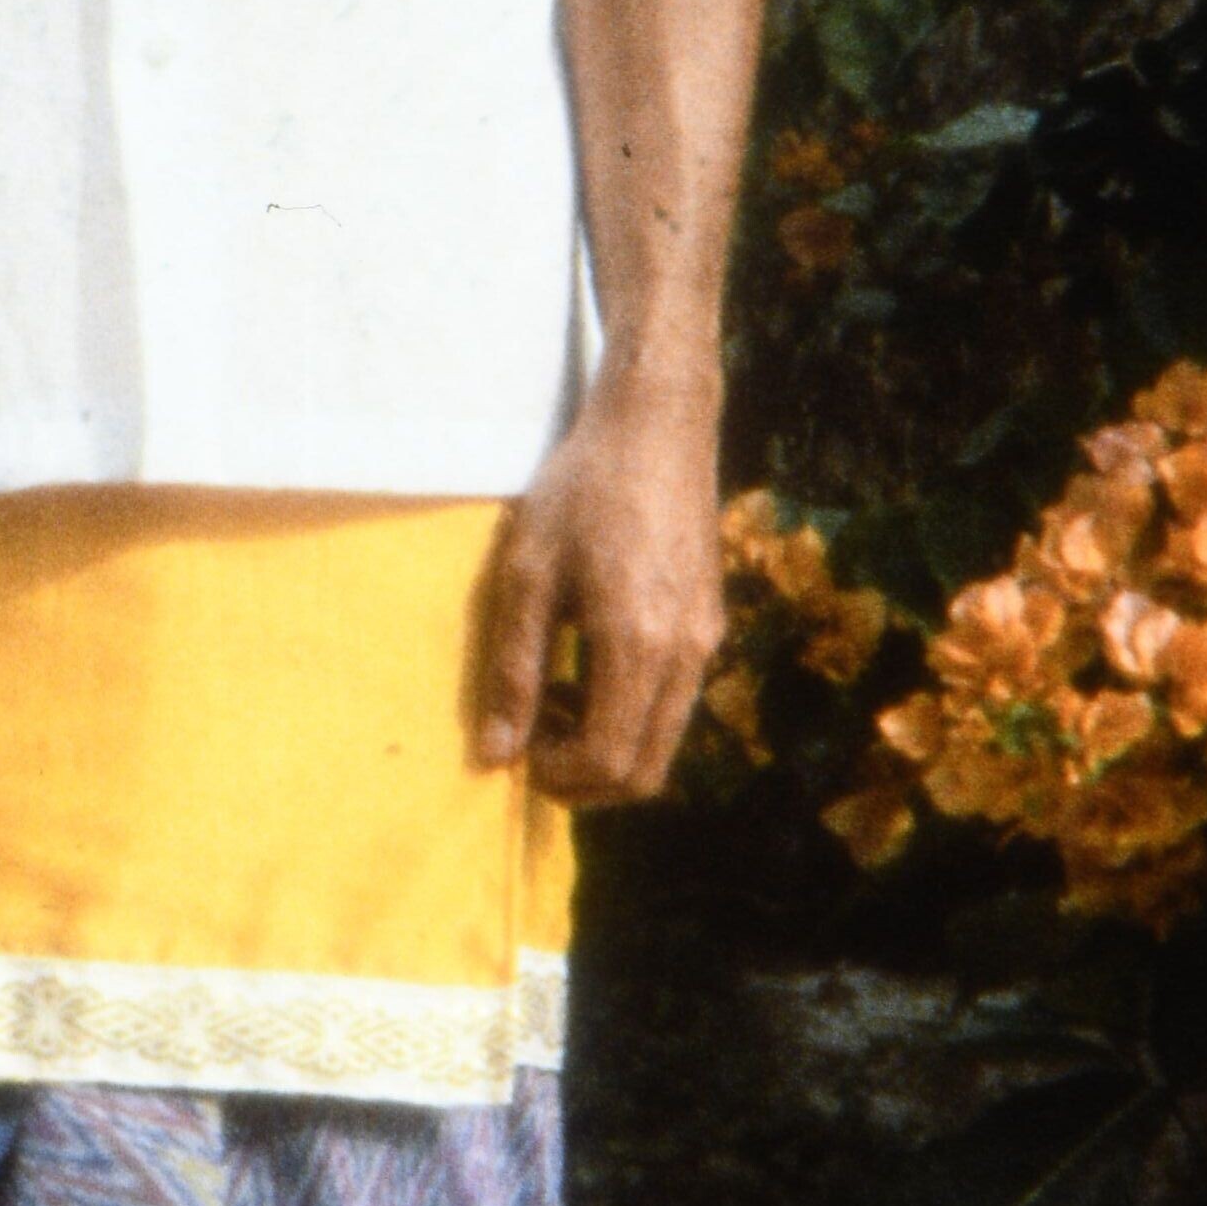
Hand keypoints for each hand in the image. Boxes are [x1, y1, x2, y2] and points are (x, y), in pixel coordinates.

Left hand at [470, 390, 725, 805]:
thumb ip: (514, 669)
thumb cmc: (582, 488)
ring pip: (665, 739)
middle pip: (647, 769)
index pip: (610, 758)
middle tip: (535, 746)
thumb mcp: (527, 575)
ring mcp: (707, 639)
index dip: (561, 777)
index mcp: (638, 643)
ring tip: (557, 701)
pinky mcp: (710, 623)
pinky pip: (676, 701)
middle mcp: (686, 652)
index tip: (520, 753)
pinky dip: (633, 714)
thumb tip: (496, 753)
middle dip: (588, 780)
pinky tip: (590, 669)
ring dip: (610, 747)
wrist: (658, 425)